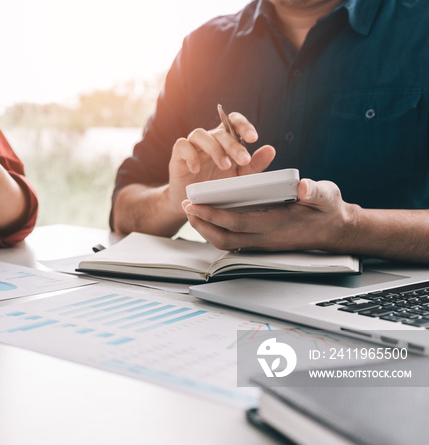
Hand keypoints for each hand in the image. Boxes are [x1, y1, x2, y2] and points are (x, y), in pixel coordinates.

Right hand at [166, 112, 275, 216]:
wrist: (195, 204)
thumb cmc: (218, 186)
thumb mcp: (239, 177)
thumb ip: (254, 165)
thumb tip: (270, 149)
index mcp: (224, 140)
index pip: (233, 122)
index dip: (243, 125)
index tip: (253, 138)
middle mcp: (209, 139)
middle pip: (220, 132)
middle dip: (234, 145)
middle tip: (243, 160)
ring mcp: (192, 146)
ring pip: (201, 134)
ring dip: (214, 149)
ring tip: (224, 166)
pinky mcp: (178, 155)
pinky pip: (182, 145)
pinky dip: (191, 156)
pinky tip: (197, 169)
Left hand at [181, 179, 358, 252]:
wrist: (337, 230)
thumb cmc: (328, 210)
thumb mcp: (327, 195)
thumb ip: (315, 192)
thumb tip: (304, 188)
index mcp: (276, 225)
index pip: (236, 222)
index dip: (212, 214)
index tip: (194, 203)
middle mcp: (266, 238)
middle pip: (223, 237)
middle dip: (201, 224)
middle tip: (185, 206)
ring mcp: (262, 243)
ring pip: (226, 242)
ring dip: (206, 229)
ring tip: (192, 211)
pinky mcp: (262, 243)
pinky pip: (233, 241)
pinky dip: (217, 231)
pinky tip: (209, 218)